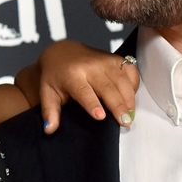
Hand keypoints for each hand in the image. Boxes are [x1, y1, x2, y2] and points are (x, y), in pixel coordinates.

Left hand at [16, 40, 138, 133]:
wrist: (63, 52)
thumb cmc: (56, 76)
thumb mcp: (47, 93)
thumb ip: (49, 112)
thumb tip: (49, 129)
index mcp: (72, 75)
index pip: (83, 91)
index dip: (92, 104)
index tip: (101, 117)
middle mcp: (90, 66)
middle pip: (108, 88)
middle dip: (118, 106)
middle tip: (125, 122)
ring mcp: (105, 60)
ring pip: (122, 81)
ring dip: (129, 99)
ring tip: (130, 116)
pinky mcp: (115, 58)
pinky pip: (130, 71)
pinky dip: (134, 85)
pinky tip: (131, 98)